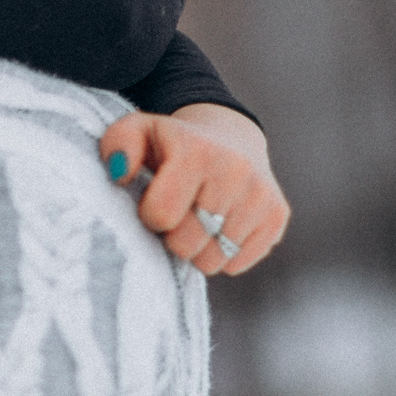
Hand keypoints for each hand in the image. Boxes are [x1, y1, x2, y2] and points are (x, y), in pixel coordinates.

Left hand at [100, 104, 289, 275]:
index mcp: (196, 151)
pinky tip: (220, 226)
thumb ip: (118, 145)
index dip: (150, 215)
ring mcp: (260, 195)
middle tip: (178, 214)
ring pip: (213, 260)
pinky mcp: (277, 216)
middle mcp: (235, 170)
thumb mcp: (139, 132)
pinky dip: (223, 255)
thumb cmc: (173, 144)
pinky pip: (237, 264)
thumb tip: (119, 173)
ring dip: (198, 249)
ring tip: (198, 220)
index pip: (160, 215)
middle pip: (186, 244)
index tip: (155, 201)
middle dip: (173, 236)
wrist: (230, 137)